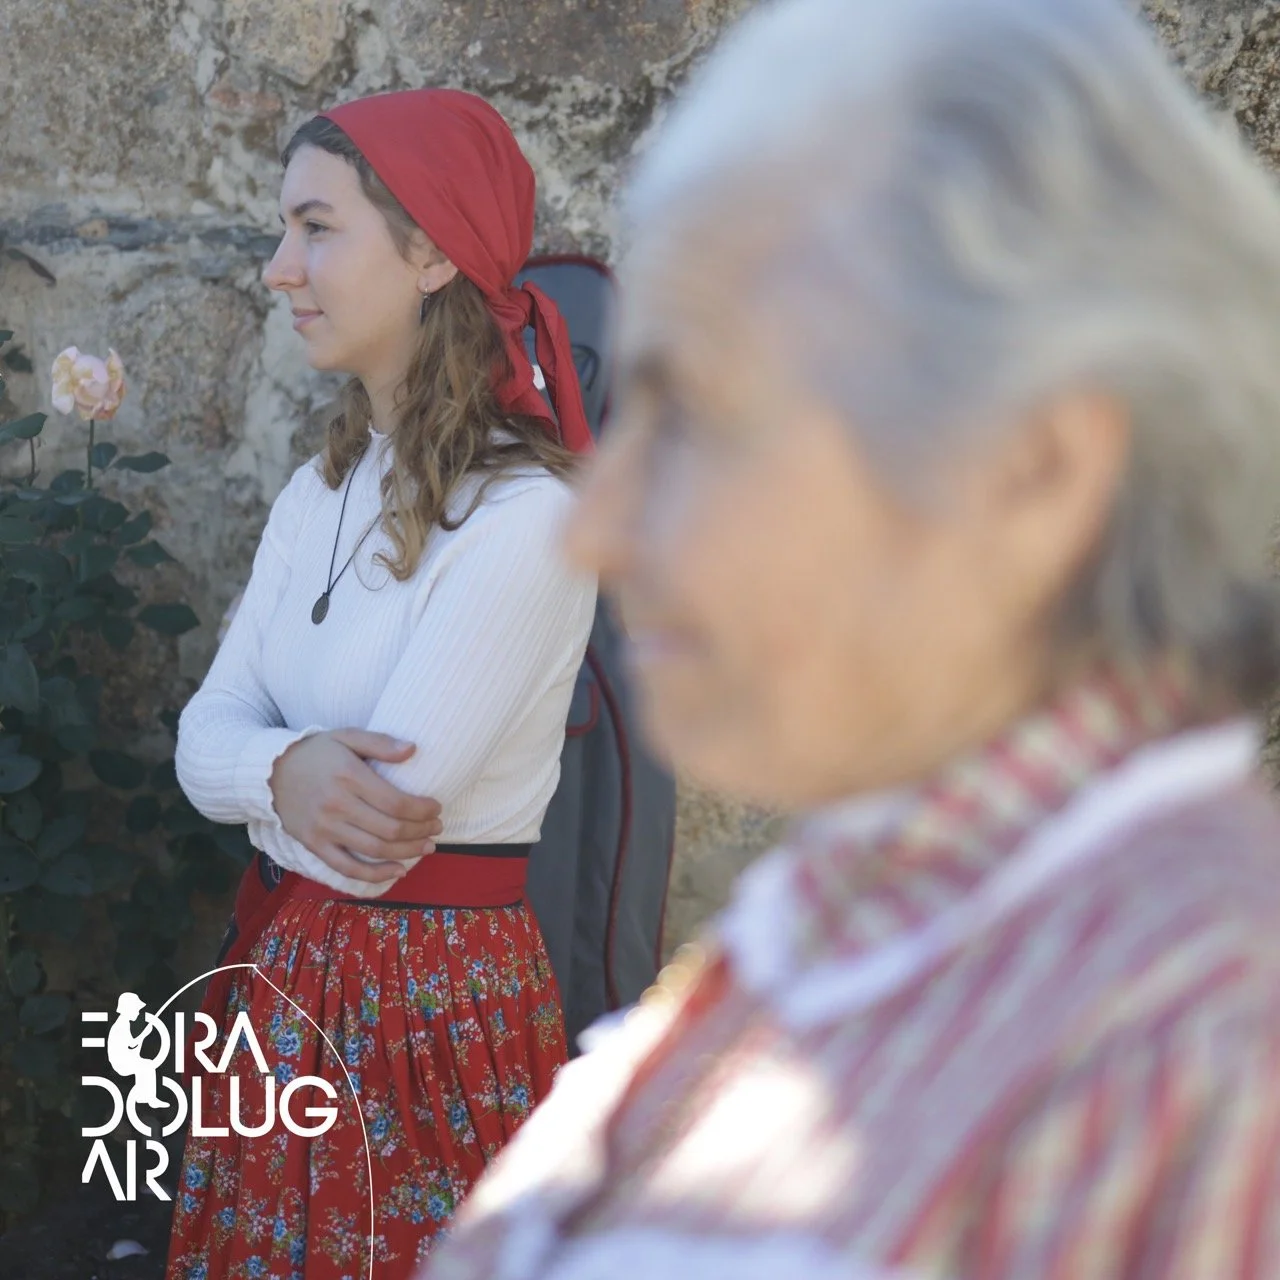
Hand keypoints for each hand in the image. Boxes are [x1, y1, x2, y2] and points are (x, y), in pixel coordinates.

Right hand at [268, 729, 442, 884]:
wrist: (269, 771)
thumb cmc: (315, 752)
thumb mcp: (346, 736)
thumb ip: (379, 742)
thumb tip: (413, 749)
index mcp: (349, 776)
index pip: (396, 802)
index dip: (422, 810)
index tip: (436, 808)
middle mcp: (337, 805)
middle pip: (390, 829)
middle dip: (421, 831)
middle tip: (436, 828)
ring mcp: (324, 828)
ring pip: (375, 850)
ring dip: (407, 852)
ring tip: (427, 847)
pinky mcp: (314, 845)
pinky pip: (347, 868)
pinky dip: (375, 874)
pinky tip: (398, 870)